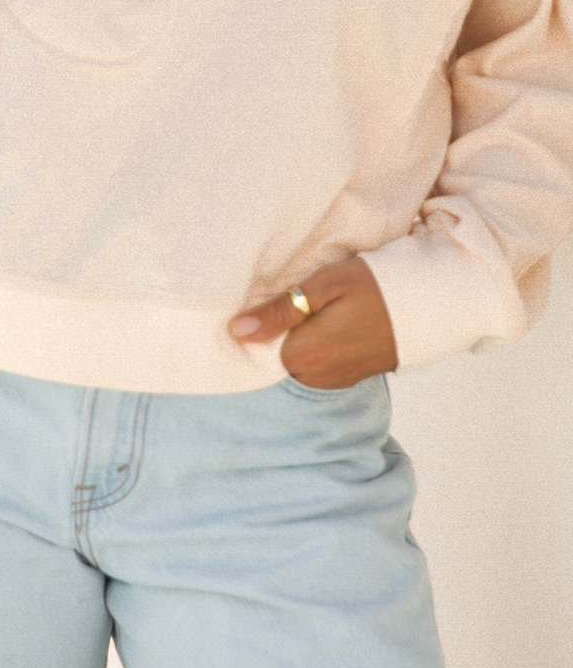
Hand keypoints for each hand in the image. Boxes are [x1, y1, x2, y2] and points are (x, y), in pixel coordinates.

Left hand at [227, 255, 397, 388]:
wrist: (430, 303)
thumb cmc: (375, 286)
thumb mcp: (324, 286)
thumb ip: (280, 311)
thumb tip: (238, 331)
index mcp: (305, 355)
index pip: (260, 345)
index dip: (266, 319)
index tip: (280, 300)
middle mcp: (317, 377)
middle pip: (278, 355)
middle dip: (283, 332)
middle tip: (306, 302)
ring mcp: (335, 381)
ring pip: (298, 361)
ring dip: (302, 339)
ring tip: (322, 311)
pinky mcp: (349, 377)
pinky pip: (319, 365)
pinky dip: (319, 347)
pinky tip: (333, 325)